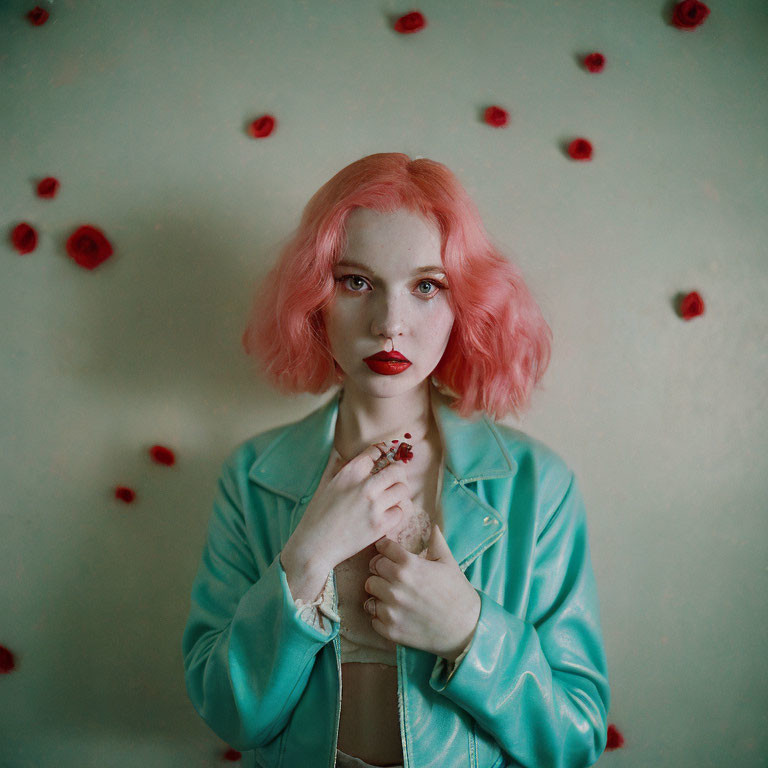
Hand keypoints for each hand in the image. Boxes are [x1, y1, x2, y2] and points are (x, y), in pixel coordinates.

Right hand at [288, 442, 410, 569]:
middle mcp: (364, 486)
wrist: (314, 546)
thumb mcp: (326, 485)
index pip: (376, 452)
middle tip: (393, 481)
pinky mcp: (381, 525)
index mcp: (349, 473)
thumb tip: (348, 456)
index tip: (383, 460)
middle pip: (397, 470)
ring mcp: (374, 506)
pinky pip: (401, 511)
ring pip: (403, 489)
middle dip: (397, 474)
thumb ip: (339, 469)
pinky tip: (387, 514)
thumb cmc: (317, 515)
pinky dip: (396, 512)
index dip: (381, 454)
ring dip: (399, 492)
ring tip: (391, 498)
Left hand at [364, 523, 480, 661]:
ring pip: (370, 592)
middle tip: (392, 576)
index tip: (389, 554)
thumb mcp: (448, 563)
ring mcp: (392, 608)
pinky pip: (373, 617)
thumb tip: (433, 525)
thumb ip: (436, 542)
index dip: (386, 549)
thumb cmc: (458, 593)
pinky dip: (380, 615)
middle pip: (373, 569)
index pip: (383, 548)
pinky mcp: (391, 629)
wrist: (467, 629)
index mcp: (409, 565)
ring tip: (392, 595)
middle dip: (381, 570)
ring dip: (378, 592)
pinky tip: (394, 613)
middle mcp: (397, 585)